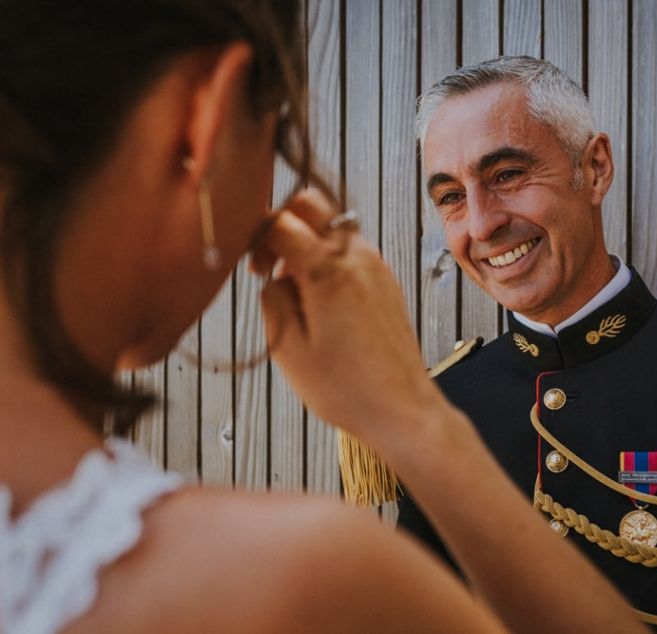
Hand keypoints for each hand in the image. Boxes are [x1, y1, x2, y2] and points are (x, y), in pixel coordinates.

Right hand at [252, 190, 444, 443]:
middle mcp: (357, 258)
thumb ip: (272, 298)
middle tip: (272, 265)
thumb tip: (274, 275)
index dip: (257, 236)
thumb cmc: (347, 387)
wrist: (401, 409)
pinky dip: (331, 263)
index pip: (281, 220)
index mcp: (328, 270)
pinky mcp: (387, 282)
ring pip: (333, 229)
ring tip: (299, 294)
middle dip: (285, 224)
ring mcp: (377, 267)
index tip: (254, 268)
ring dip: (308, 246)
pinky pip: (352, 253)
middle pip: (313, 205)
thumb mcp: (288, 347)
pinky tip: (323, 303)